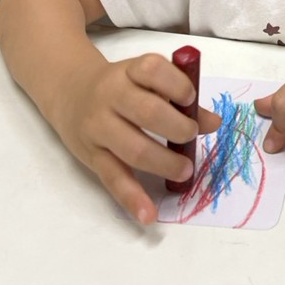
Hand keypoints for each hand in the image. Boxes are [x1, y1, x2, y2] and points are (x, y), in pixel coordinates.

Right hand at [52, 53, 220, 224]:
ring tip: (186, 170)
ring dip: (165, 163)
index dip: (176, 84)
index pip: (152, 69)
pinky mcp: (92, 157)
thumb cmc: (121, 86)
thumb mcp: (146, 81)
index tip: (191, 98)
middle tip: (191, 136)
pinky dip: (132, 199)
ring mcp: (98, 127)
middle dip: (177, 128)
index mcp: (129, 71)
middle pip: (147, 112)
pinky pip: (113, 179)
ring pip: (133, 149)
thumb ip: (180, 97)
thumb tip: (214, 122)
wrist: (70, 93)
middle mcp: (110, 96)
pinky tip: (148, 215)